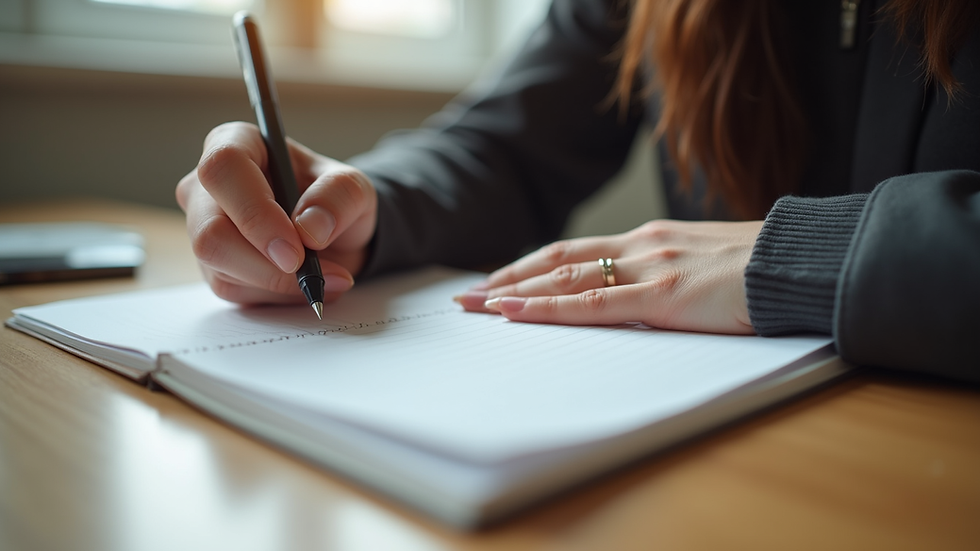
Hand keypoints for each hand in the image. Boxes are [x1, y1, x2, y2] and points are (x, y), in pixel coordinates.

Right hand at [176, 122, 376, 304]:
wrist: (333, 235)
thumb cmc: (333, 199)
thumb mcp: (354, 188)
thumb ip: (340, 196)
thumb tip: (309, 229)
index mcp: (237, 143)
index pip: (224, 168)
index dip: (255, 212)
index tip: (295, 248)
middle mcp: (208, 185)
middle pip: (210, 230)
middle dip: (263, 261)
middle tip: (311, 273)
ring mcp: (204, 227)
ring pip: (220, 266)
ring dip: (278, 281)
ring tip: (324, 275)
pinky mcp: (213, 266)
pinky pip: (234, 289)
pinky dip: (277, 293)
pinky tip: (304, 282)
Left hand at [455, 220, 762, 333]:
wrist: (802, 261)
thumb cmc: (762, 269)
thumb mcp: (705, 267)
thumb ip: (669, 278)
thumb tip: (647, 299)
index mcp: (650, 240)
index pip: (575, 251)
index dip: (533, 266)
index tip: (499, 280)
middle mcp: (640, 246)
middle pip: (557, 259)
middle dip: (508, 277)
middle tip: (467, 295)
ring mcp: (649, 268)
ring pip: (565, 277)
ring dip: (515, 292)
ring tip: (476, 306)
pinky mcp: (663, 295)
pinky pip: (592, 303)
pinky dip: (549, 307)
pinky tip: (517, 312)